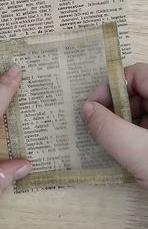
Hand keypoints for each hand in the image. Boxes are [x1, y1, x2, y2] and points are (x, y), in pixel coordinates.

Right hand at [82, 63, 147, 188]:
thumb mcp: (138, 153)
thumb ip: (109, 128)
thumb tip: (86, 109)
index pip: (136, 74)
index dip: (112, 86)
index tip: (93, 108)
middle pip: (139, 91)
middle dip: (116, 107)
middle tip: (99, 127)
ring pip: (143, 110)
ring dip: (123, 122)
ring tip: (112, 142)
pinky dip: (133, 134)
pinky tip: (127, 151)